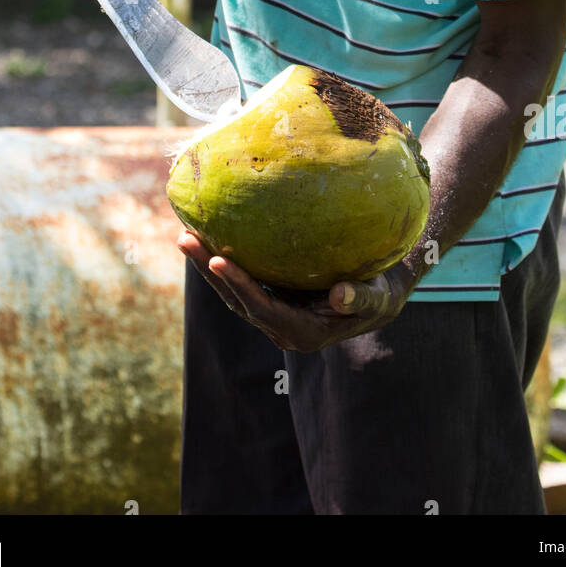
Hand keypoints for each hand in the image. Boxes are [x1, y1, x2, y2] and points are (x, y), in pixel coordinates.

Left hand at [177, 230, 421, 351]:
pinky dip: (223, 259)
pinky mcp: (271, 296)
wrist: (377, 297)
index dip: (239, 285)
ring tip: (186, 234)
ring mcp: (273, 313)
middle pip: (237, 300)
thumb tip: (340, 294)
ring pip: (233, 291)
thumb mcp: (378, 299)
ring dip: (208, 264)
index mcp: (302, 333)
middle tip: (185, 239)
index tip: (219, 260)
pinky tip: (208, 233)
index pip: (262, 308)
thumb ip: (360, 299)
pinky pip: (243, 279)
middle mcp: (280, 327)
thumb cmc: (379, 295)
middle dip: (209, 271)